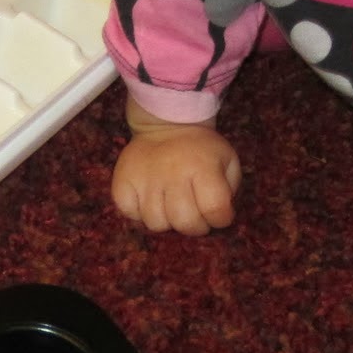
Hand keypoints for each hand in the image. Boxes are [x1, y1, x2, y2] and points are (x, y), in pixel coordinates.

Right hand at [111, 98, 241, 233]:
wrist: (166, 125)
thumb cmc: (200, 149)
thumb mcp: (227, 160)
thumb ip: (229, 189)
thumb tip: (220, 216)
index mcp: (203, 167)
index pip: (215, 210)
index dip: (220, 219)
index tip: (219, 215)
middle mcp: (173, 174)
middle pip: (184, 222)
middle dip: (194, 227)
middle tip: (195, 218)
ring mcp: (145, 179)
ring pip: (155, 223)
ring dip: (166, 222)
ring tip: (171, 208)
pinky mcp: (123, 181)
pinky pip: (129, 214)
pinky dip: (139, 215)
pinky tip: (149, 202)